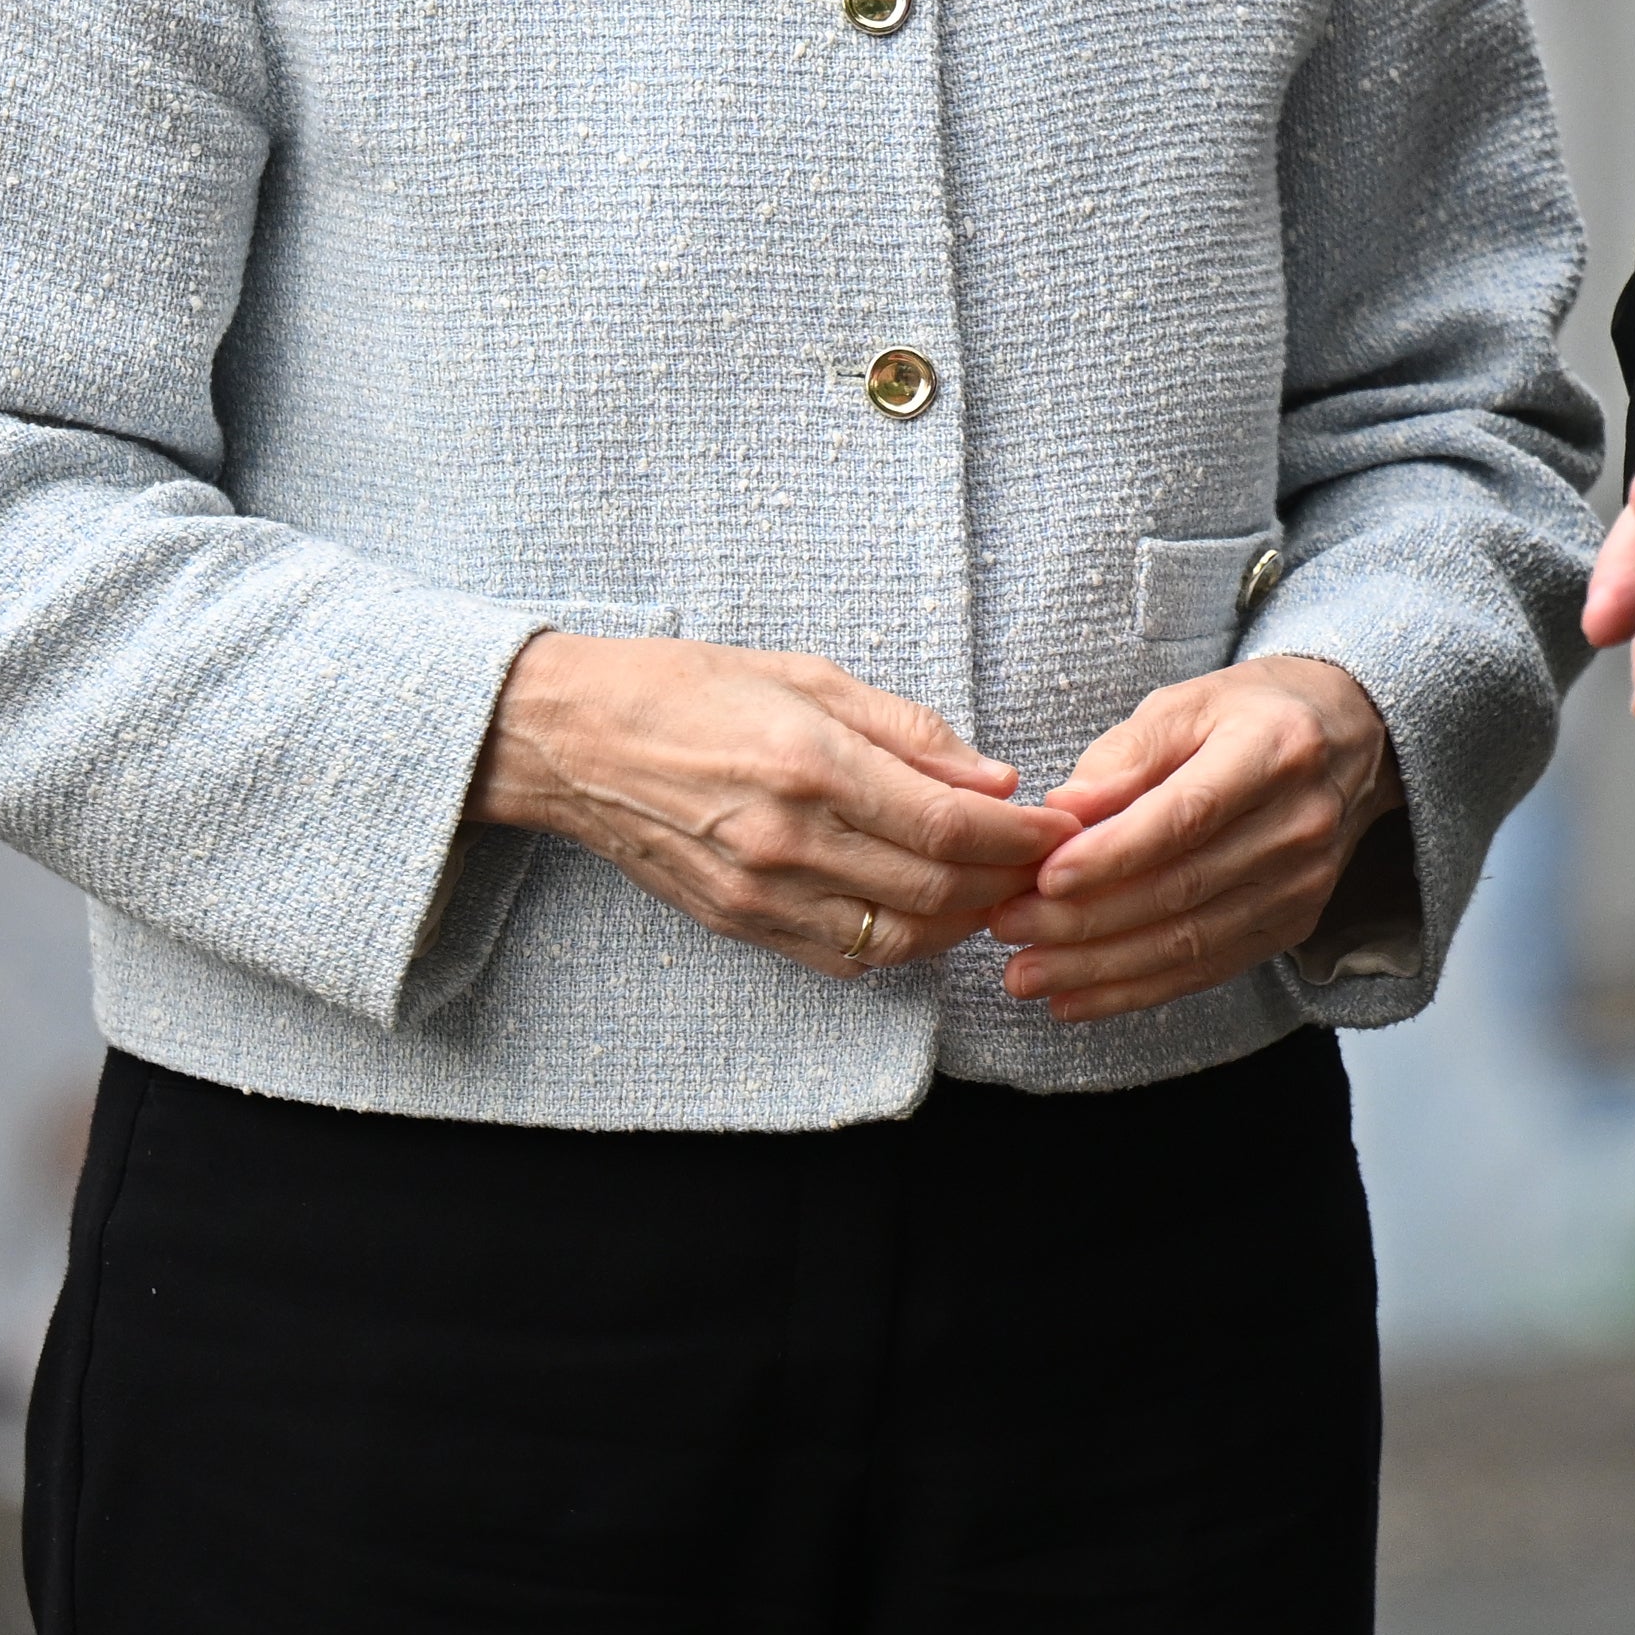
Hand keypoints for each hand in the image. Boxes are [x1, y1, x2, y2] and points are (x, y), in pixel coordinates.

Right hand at [465, 635, 1070, 979]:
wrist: (575, 741)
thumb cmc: (690, 689)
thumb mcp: (809, 676)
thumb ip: (908, 731)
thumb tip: (993, 779)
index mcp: (811, 766)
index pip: (948, 827)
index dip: (1020, 837)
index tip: (1058, 826)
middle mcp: (788, 841)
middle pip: (934, 893)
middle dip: (1006, 882)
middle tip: (1043, 861)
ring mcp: (760, 894)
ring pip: (897, 940)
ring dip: (961, 922)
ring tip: (992, 887)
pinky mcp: (740, 924)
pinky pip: (843, 958)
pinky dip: (900, 944)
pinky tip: (923, 910)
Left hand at [989, 657, 1391, 1022]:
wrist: (1350, 739)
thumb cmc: (1252, 714)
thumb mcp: (1188, 703)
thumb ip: (1124, 755)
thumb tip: (1062, 814)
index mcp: (1274, 750)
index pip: (1187, 815)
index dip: (1113, 854)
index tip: (1043, 876)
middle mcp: (1299, 823)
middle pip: (1182, 887)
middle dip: (1084, 918)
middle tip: (1008, 927)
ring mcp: (1303, 883)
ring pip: (1190, 941)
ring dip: (1099, 967)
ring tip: (1024, 974)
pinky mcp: (1293, 925)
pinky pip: (1207, 970)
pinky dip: (1136, 991)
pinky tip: (1076, 999)